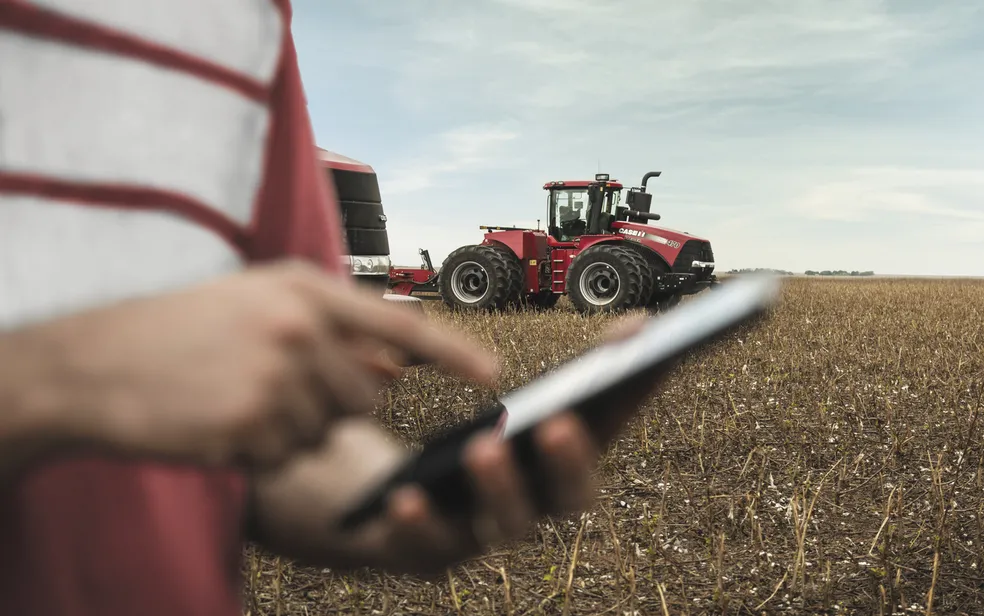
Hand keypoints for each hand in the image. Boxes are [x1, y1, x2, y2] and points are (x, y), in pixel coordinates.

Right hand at [11, 260, 496, 469]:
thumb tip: (398, 368)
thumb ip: (334, 332)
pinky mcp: (250, 422)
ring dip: (290, 428)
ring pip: (326, 429)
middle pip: (364, 394)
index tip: (493, 375)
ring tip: (236, 397)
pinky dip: (262, 450)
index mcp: (303, 289)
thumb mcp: (260, 307)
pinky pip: (289, 455)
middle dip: (328, 403)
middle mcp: (297, 326)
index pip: (398, 322)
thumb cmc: (182, 329)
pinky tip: (221, 421)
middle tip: (267, 385)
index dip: (451, 352)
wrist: (97, 361)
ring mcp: (274, 375)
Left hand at [302, 315, 668, 575]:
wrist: (373, 502)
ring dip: (501, 487)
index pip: (604, 434)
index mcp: (553, 469)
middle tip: (560, 422)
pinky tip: (407, 496)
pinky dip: (419, 525)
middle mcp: (530, 507)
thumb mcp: (506, 402)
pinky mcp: (424, 553)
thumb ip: (557, 372)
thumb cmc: (457, 447)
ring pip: (505, 526)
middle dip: (570, 462)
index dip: (630, 400)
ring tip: (485, 447)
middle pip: (568, 498)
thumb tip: (638, 323)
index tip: (649, 359)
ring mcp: (481, 536)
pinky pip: (425, 547)